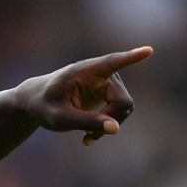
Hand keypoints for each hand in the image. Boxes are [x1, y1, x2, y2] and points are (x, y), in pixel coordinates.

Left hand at [15, 46, 152, 145]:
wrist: (38, 102)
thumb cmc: (44, 106)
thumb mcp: (59, 118)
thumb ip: (86, 121)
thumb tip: (116, 129)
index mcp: (85, 71)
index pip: (112, 63)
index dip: (131, 58)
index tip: (148, 50)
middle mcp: (102, 72)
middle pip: (123, 101)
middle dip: (109, 120)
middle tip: (87, 135)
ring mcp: (109, 82)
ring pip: (125, 108)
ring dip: (108, 125)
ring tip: (86, 136)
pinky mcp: (110, 92)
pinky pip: (119, 113)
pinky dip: (107, 126)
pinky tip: (89, 136)